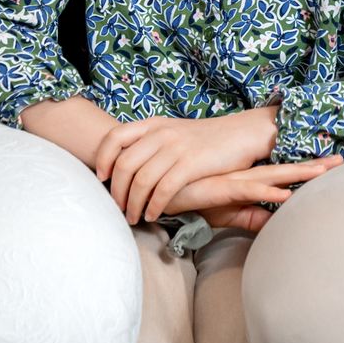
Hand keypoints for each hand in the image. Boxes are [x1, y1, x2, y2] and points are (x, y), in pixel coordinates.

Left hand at [96, 109, 279, 222]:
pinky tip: (153, 215)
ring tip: (133, 218)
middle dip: (117, 191)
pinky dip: (154, 206)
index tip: (101, 177)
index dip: (103, 158)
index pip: (115, 137)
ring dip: (133, 204)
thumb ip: (151, 144)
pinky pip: (163, 190)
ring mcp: (176, 148)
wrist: (242, 134)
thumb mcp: (174, 132)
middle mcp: (161, 134)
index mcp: (154, 124)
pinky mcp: (191, 164)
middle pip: (124, 165)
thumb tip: (126, 165)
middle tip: (118, 208)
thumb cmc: (206, 139)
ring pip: (141, 181)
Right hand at [159, 157, 343, 216]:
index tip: (334, 163)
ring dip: (296, 174)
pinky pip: (246, 191)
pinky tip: (284, 194)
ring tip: (322, 171)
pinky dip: (266, 192)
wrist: (159, 193)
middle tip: (340, 159)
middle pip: (284, 170)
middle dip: (311, 166)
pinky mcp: (218, 190)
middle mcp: (243, 176)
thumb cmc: (192, 202)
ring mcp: (232, 181)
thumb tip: (277, 224)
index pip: (283, 173)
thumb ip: (253, 217)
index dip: (307, 169)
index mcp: (247, 180)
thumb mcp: (228, 214)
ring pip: (270, 176)